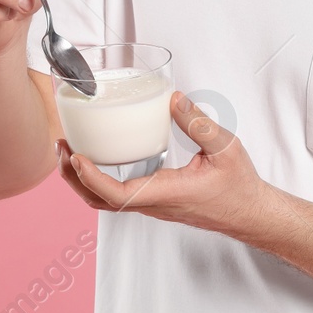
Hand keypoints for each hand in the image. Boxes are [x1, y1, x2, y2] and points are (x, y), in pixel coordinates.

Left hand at [56, 91, 271, 235]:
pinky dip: (98, 180)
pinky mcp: (154, 202)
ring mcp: (152, 206)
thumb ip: (199, 123)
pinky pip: (117, 196)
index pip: (117, 195)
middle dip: (73, 177)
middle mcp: (153, 204)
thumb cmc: (239, 186)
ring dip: (82, 179)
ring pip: (105, 201)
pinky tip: (97, 157)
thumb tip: (173, 98)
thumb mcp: (225, 148)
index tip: (76, 156)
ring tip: (70, 150)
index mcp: (166, 193)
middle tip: (62, 146)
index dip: (91, 177)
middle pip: (99, 201)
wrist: (250, 214)